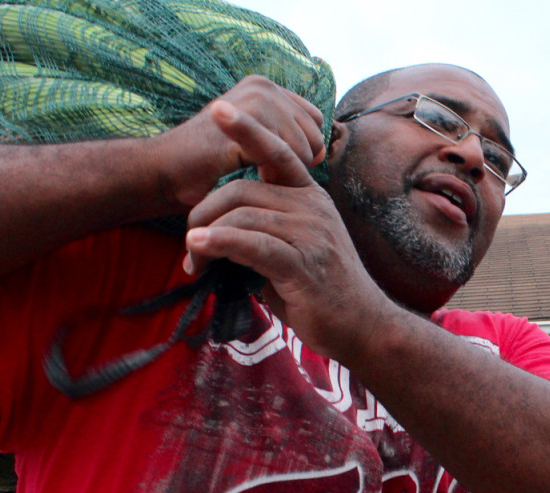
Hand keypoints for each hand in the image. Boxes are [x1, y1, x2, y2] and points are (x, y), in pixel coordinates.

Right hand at [149, 76, 326, 210]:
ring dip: (283, 174)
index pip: (313, 121)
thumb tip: (319, 151)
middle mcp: (262, 87)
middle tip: (261, 175)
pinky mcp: (248, 122)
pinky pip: (284, 157)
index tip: (274, 168)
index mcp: (264, 87)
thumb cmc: (206, 166)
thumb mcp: (252, 142)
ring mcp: (256, 100)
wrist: (163, 173)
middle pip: (314, 136)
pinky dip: (272, 178)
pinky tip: (250, 179)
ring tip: (253, 177)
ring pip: (302, 150)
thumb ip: (283, 136)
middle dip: (295, 164)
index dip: (302, 150)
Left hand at [183, 100, 392, 359]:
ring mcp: (310, 234)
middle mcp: (312, 207)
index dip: (247, 129)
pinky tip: (199, 248)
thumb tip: (217, 230)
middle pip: (242, 188)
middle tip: (188, 242)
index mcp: (309, 197)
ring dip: (206, 237)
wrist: (362, 327)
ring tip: (191, 261)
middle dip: (204, 211)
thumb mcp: (293, 249)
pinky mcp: (303, 264)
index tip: (219, 108)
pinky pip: (253, 244)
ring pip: (243, 215)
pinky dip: (221, 243)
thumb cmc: (321, 292)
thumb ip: (263, 230)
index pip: (277, 152)